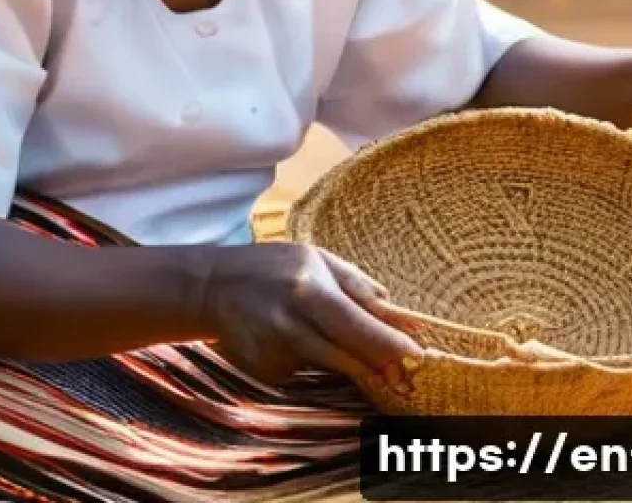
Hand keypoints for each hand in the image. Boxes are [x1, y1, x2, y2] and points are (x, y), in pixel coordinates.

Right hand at [197, 242, 420, 387]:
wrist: (212, 287)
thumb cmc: (271, 267)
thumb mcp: (314, 259)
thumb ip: (355, 284)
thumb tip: (394, 306)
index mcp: (309, 291)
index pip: (361, 327)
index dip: (393, 346)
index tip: (420, 356)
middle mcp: (293, 325)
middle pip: (352, 358)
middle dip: (382, 366)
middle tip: (406, 372)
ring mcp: (278, 353)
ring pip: (333, 367)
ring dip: (350, 361)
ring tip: (342, 342)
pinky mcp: (268, 372)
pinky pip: (307, 370)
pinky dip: (312, 359)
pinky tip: (290, 338)